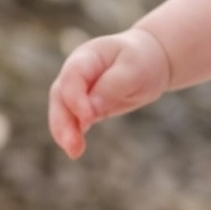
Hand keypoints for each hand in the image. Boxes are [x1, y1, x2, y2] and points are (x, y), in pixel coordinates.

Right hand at [48, 27, 171, 158]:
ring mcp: (77, 90)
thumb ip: (112, 86)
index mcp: (86, 57)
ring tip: (74, 152)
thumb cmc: (142, 60)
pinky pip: (73, 121)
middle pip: (60, 97)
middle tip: (71, 144)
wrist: (150, 61)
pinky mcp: (84, 106)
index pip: (72, 77)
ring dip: (65, 132)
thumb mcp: (134, 69)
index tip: (88, 118)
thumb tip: (91, 110)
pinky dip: (73, 135)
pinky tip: (76, 151)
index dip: (76, 98)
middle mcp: (75, 73)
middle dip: (63, 121)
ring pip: (62, 112)